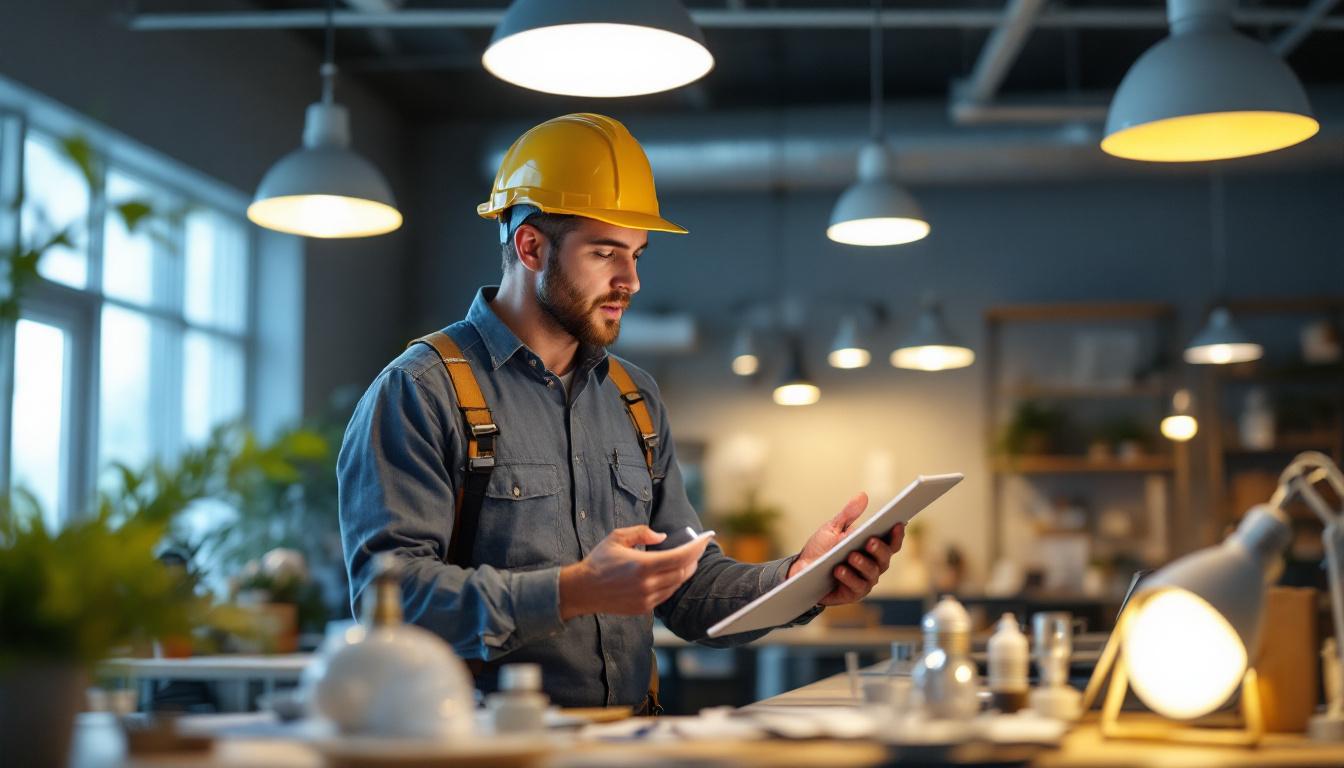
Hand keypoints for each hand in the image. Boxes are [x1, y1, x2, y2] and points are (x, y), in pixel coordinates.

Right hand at [558, 526, 710, 619]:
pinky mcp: (643, 608)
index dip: (696, 548)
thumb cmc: (599, 561)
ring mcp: (646, 599)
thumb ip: (642, 533)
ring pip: (676, 585)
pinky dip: (672, 583)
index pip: (680, 558)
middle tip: (698, 548)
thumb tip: (662, 537)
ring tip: (687, 560)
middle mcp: (647, 585)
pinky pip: (666, 595)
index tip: (705, 539)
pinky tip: (672, 574)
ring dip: (684, 572)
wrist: (583, 590)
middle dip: (693, 559)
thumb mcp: (617, 537)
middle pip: (682, 572)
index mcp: (642, 566)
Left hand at [787, 492, 904, 605]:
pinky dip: (848, 577)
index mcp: (871, 549)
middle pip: (885, 558)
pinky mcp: (852, 594)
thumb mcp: (833, 528)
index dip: (897, 534)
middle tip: (870, 541)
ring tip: (852, 556)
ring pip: (872, 573)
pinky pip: (856, 586)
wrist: (801, 570)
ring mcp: (864, 581)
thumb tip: (863, 495)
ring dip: (863, 564)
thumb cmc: (821, 549)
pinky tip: (839, 570)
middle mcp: (873, 566)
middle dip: (879, 549)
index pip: (890, 542)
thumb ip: (848, 514)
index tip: (897, 523)